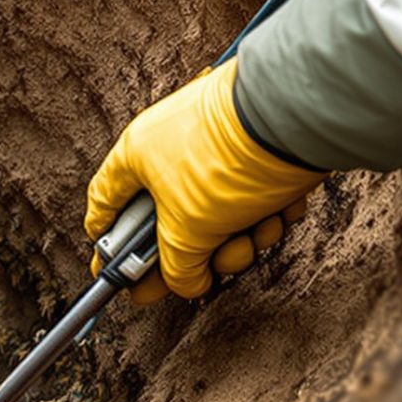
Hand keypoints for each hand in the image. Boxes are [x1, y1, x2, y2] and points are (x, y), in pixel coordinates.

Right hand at [84, 60, 324, 303]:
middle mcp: (171, 149)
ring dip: (240, 238)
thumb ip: (177, 267)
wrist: (295, 118)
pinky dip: (265, 215)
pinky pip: (249, 200)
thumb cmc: (229, 158)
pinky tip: (278, 210)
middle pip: (171, 222)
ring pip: (216, 218)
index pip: (106, 204)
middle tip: (211, 270)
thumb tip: (185, 283)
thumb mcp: (189, 229)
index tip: (117, 274)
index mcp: (137, 157)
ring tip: (256, 230)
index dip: (109, 244)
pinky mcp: (254, 154)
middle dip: (198, 253)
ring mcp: (214, 151)